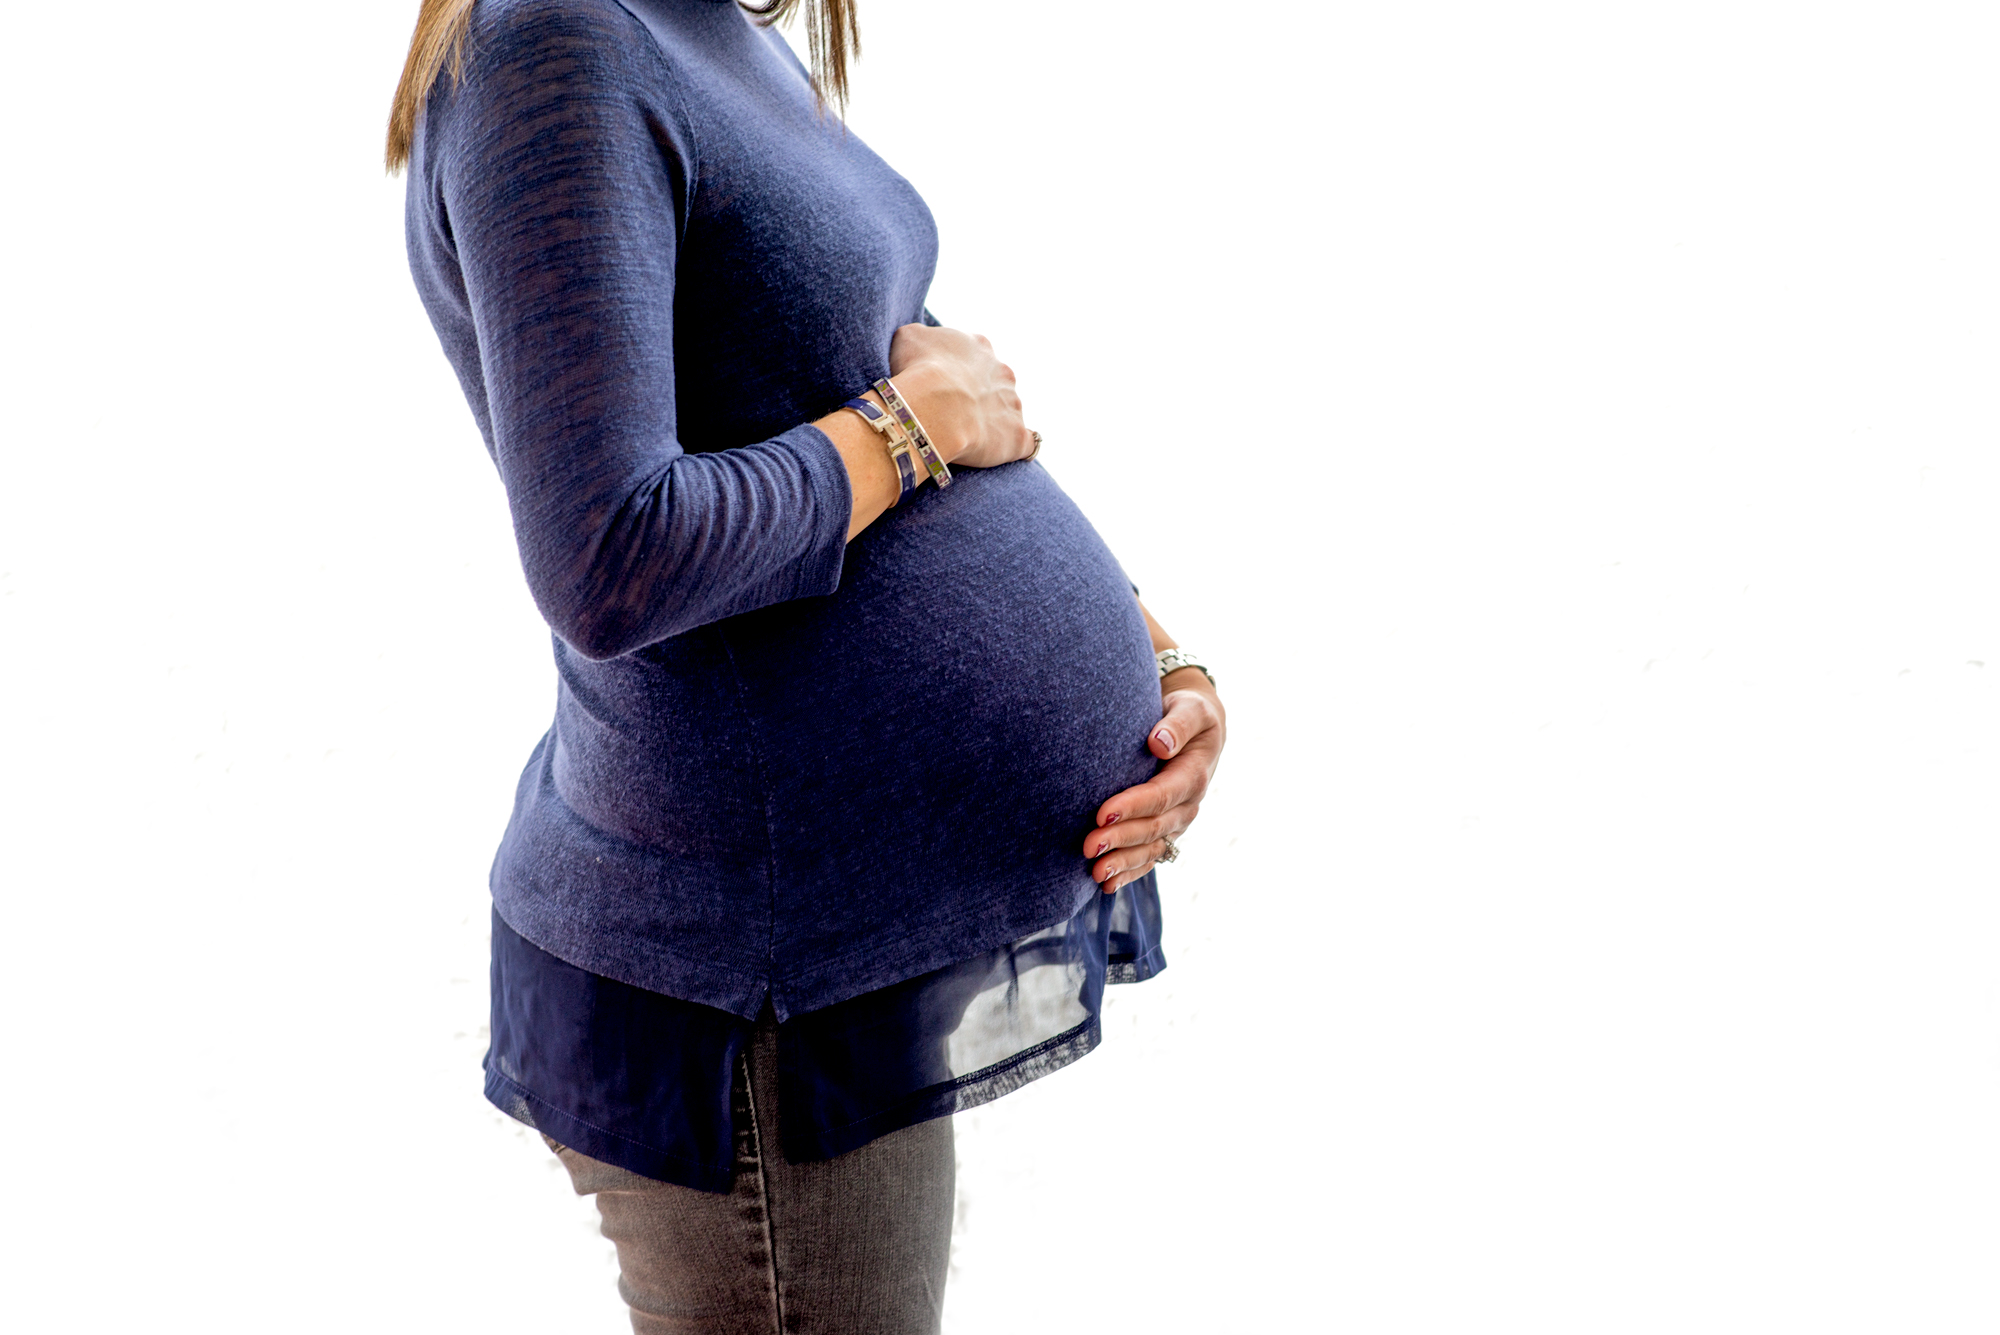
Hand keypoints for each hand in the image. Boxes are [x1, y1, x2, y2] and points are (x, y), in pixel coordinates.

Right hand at [886, 324, 1037, 468]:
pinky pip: (1022, 444)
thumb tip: (921, 343)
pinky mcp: (1017, 436)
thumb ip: (921, 339)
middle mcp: (1003, 373)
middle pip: (994, 385)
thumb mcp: (908, 338)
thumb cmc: (917, 371)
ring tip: (966, 436)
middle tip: (952, 413)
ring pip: (1007, 413)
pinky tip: (995, 452)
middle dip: (977, 397)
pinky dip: (1010, 447)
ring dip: (991, 423)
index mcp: (979, 347)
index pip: (973, 357)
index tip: (940, 387)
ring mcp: (1014, 404)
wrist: (933, 406)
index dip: (957, 373)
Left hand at [1084, 669, 1225, 892]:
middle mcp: (1188, 805)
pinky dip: (1129, 873)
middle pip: (1153, 827)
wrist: (1198, 730)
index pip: (1161, 795)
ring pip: (1151, 848)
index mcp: (1193, 775)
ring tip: (1095, 873)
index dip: (1133, 806)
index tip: (1103, 813)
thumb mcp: (1191, 709)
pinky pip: (1149, 857)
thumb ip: (1177, 724)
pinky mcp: (1166, 832)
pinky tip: (1106, 885)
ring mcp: (1177, 823)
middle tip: (1088, 846)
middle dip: (1121, 839)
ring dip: (1123, 863)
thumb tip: (1158, 742)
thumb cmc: (1187, 714)